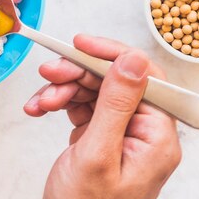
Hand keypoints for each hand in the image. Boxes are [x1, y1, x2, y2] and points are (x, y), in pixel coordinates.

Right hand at [24, 35, 181, 198]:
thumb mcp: (97, 154)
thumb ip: (116, 104)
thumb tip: (134, 60)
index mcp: (157, 139)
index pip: (144, 78)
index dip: (112, 56)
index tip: (81, 45)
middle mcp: (144, 133)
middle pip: (115, 81)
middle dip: (78, 74)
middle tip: (49, 72)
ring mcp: (122, 134)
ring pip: (95, 90)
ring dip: (64, 89)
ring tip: (41, 101)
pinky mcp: (103, 136)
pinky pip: (84, 105)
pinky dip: (60, 102)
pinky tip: (40, 109)